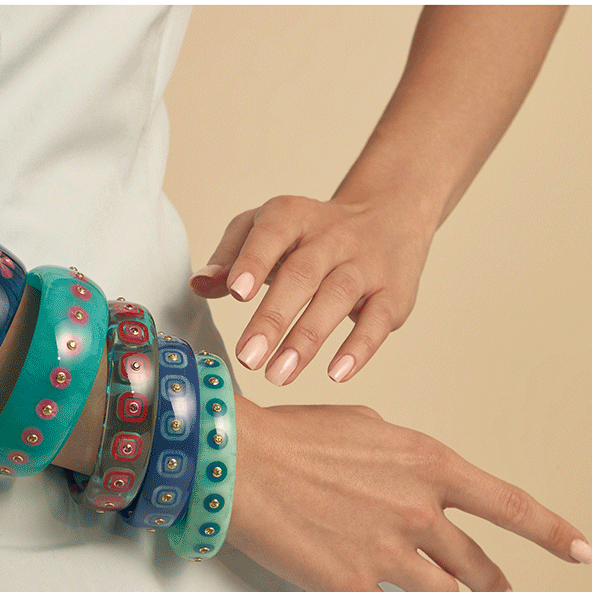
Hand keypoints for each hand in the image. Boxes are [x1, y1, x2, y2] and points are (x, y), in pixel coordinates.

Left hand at [189, 193, 435, 385]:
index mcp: (292, 216)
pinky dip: (358, 348)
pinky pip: (377, 321)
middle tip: (248, 357)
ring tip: (278, 374)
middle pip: (302, 274)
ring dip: (307, 339)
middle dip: (273, 317)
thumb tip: (198, 284)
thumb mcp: (268, 229)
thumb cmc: (311, 234)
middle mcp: (331, 237)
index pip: (271, 234)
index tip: (235, 292)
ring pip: (337, 297)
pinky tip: (335, 374)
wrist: (389, 216)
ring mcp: (365, 265)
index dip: (254, 261)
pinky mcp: (393, 294)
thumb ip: (231, 256)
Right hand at [226, 398, 591, 591]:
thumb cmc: (291, 436)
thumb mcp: (362, 426)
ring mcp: (389, 552)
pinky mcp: (353, 587)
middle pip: (477, 562)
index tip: (583, 552)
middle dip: (497, 586)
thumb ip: (400, 455)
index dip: (552, 533)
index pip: (509, 505)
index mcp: (429, 464)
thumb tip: (407, 476)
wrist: (237, 461)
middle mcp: (419, 510)